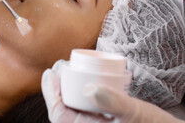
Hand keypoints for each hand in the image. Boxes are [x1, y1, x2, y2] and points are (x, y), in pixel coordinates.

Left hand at [41, 60, 184, 122]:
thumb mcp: (134, 113)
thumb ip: (114, 103)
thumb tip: (90, 88)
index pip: (60, 116)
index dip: (51, 94)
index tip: (49, 73)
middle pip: (64, 108)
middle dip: (57, 88)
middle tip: (57, 67)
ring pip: (74, 106)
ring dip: (69, 88)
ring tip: (67, 69)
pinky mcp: (103, 119)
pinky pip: (86, 106)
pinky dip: (81, 92)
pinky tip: (83, 79)